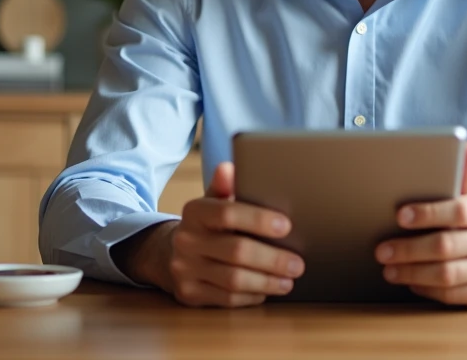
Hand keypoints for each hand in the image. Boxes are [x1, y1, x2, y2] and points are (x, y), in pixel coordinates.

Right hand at [116, 162, 304, 307]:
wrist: (168, 254)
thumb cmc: (205, 226)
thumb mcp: (212, 202)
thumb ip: (224, 187)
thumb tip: (229, 168)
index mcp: (194, 212)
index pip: (227, 213)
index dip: (258, 220)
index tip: (287, 226)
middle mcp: (186, 240)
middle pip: (236, 251)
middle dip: (272, 259)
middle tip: (297, 264)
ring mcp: (184, 269)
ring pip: (233, 280)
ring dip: (267, 281)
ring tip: (288, 280)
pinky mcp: (189, 293)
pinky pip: (227, 299)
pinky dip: (252, 295)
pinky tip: (267, 289)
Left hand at [375, 141, 466, 309]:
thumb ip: (464, 175)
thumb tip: (466, 145)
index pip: (459, 211)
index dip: (428, 214)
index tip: (399, 215)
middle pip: (447, 247)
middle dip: (409, 249)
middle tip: (381, 250)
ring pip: (447, 276)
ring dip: (412, 273)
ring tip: (388, 268)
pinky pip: (452, 296)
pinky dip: (426, 290)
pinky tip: (409, 282)